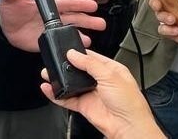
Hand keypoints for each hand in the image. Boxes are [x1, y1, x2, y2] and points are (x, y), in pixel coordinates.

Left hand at [0, 0, 104, 51]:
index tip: (93, 5)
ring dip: (81, 35)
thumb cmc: (11, 10)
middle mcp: (53, 18)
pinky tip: (76, 50)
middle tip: (101, 23)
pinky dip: (68, 47)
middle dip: (88, 20)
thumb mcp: (9, 0)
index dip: (79, 4)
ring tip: (91, 41)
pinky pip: (59, 44)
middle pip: (74, 18)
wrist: (5, 27)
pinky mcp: (47, 41)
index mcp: (47, 5)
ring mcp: (51, 30)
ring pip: (70, 32)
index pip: (66, 3)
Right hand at [40, 49, 163, 138]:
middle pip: (78, 70)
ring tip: (47, 74)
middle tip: (53, 62)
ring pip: (70, 84)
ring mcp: (91, 93)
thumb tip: (73, 54)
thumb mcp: (110, 76)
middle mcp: (100, 81)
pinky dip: (56, 94)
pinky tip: (49, 89)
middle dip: (65, 66)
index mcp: (111, 70)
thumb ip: (90, 64)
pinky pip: (66, 98)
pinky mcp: (84, 105)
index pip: (91, 57)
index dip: (78, 53)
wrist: (128, 127)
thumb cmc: (130, 104)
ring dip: (59, 79)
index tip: (66, 50)